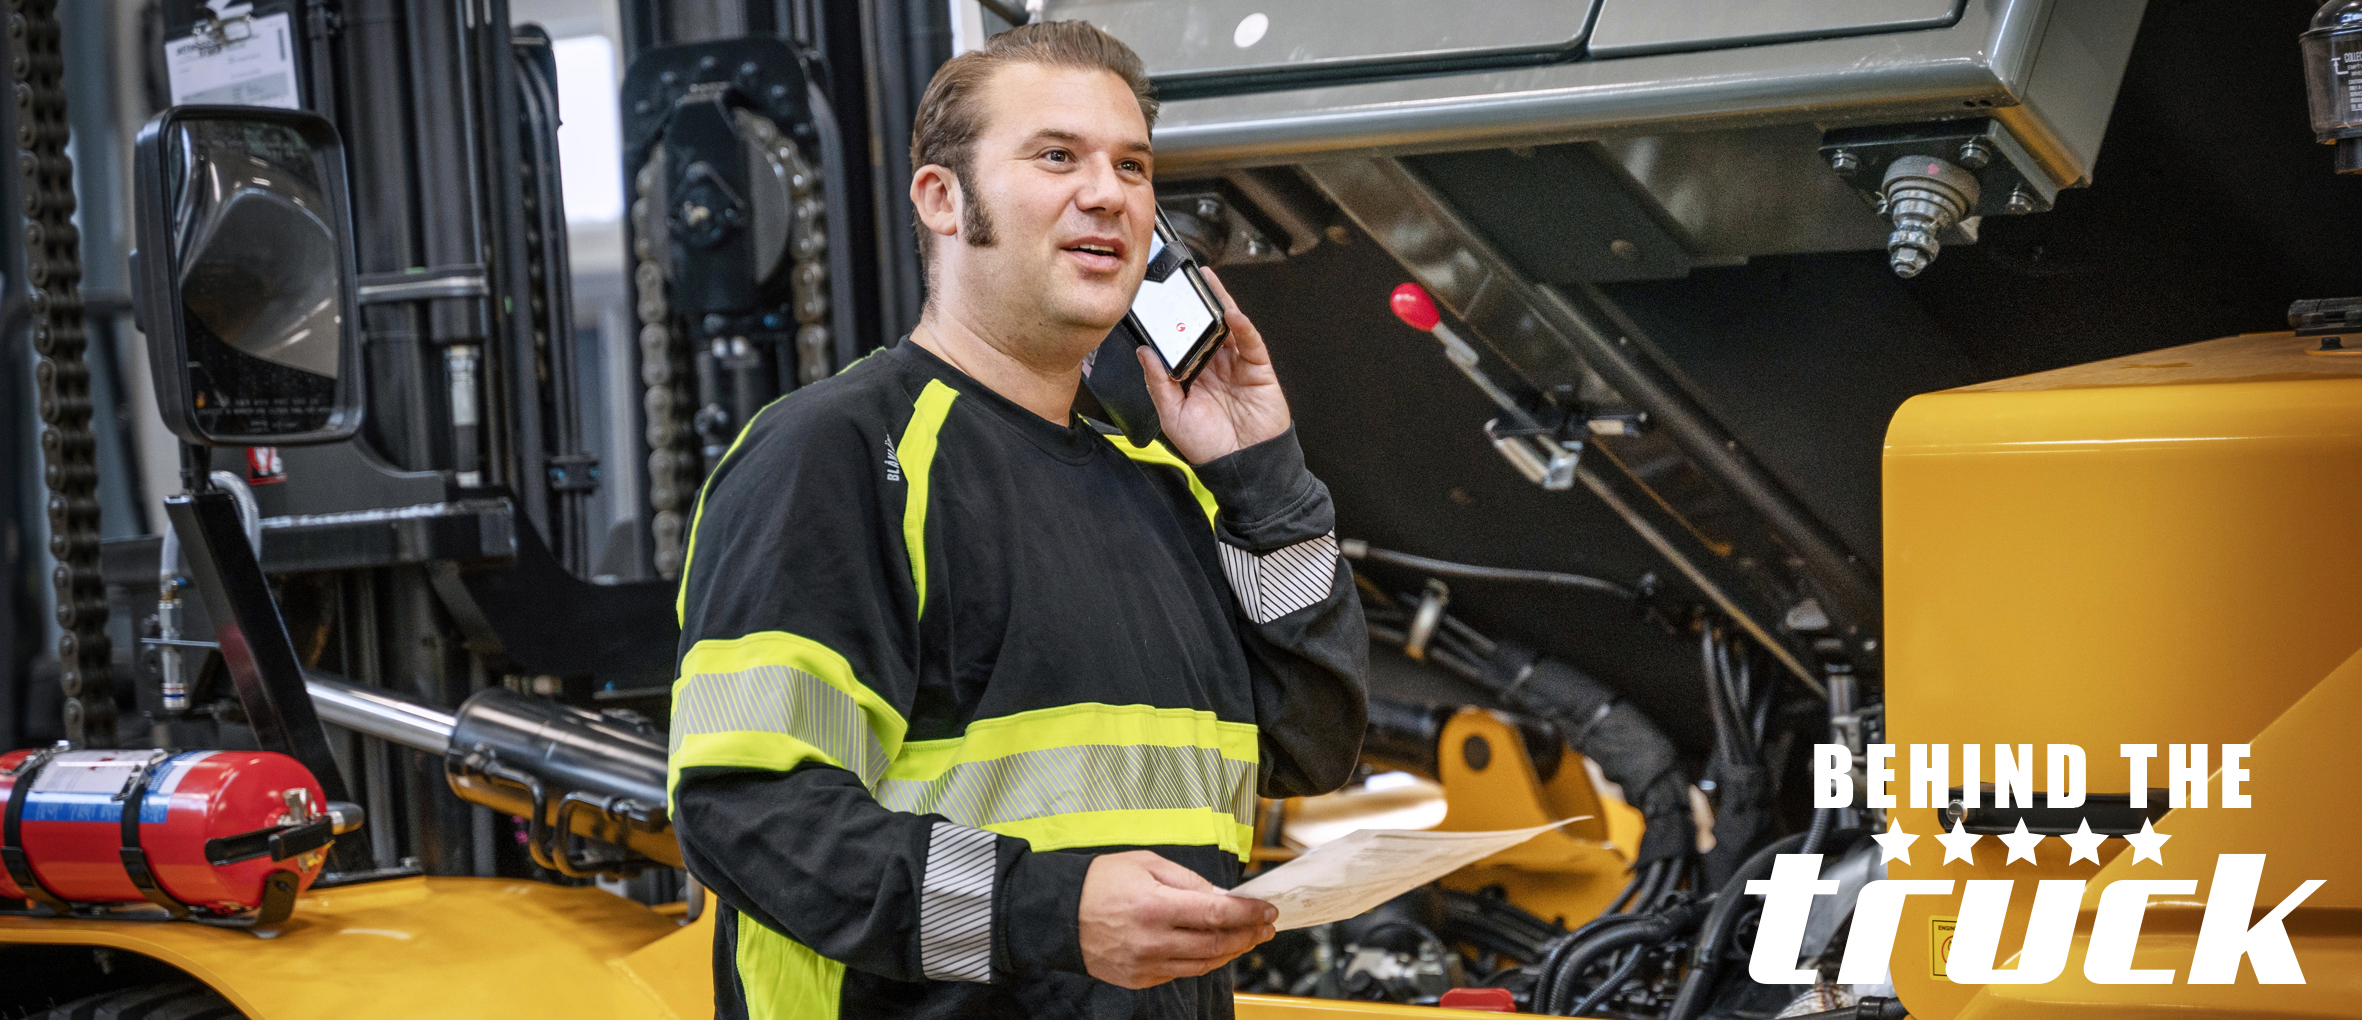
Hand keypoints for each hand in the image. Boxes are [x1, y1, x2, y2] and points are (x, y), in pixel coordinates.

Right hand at [1078, 850, 1277, 988]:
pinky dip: (1203, 962)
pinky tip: (1214, 949)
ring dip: (1231, 951)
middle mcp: (1153, 940)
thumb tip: (1222, 897)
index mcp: (1156, 905)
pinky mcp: (1139, 979)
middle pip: (1217, 943)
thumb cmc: (1101, 881)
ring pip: (1203, 964)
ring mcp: (1146, 964)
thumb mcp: (1147, 864)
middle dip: (1248, 935)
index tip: (1268, 910)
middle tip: (1265, 927)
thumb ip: (1188, 881)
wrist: (1058, 914)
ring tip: (1247, 939)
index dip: (1249, 914)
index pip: (1218, 914)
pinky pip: (1181, 972)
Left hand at [1138, 268, 1291, 463]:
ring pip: (1227, 327)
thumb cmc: (1208, 447)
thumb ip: (1158, 383)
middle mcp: (1214, 366)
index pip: (1180, 340)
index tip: (1158, 300)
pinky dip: (1241, 326)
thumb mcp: (1172, 415)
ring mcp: (1237, 365)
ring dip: (1218, 303)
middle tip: (1182, 279)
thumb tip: (1144, 352)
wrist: (1242, 467)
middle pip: (1203, 327)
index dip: (1171, 320)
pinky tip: (1231, 312)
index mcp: (1191, 375)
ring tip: (1205, 281)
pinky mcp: (1258, 368)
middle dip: (1194, 303)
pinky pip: (1250, 342)